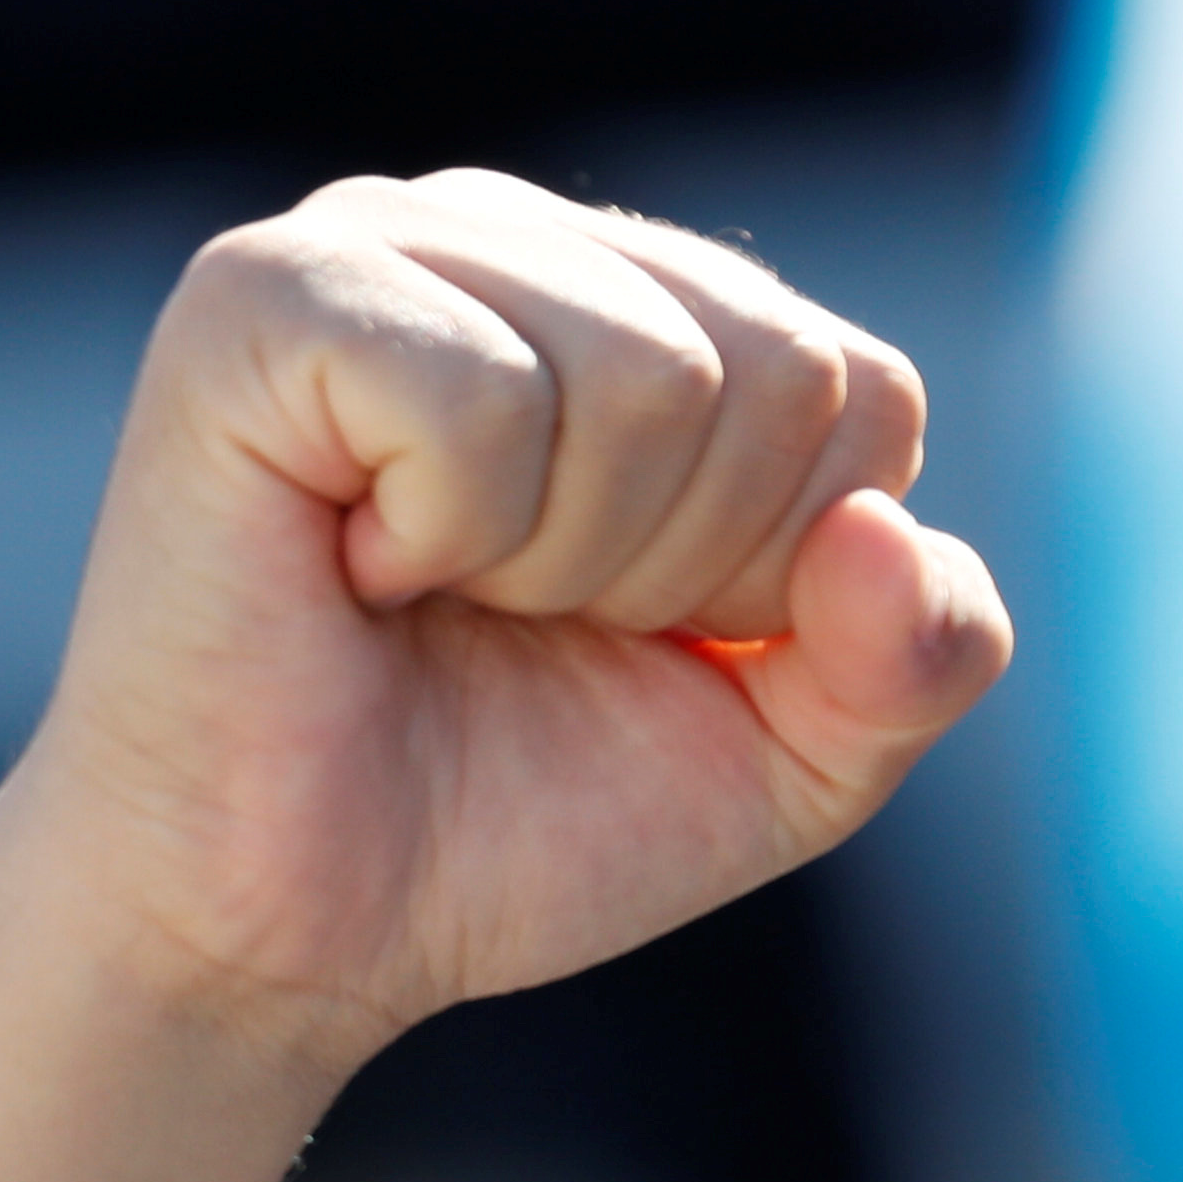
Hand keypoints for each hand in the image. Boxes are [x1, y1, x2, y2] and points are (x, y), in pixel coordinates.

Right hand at [10, 171, 1009, 1070]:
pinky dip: (446, 534)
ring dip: (557, 565)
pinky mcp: (263, 296)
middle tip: (512, 629)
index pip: (861, 394)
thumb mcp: (785, 761)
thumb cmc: (502, 823)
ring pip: (650, 377)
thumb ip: (919, 659)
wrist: (280, 940)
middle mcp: (515, 242)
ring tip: (430, 599)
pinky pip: (487, 396)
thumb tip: (891, 530)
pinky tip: (352, 568)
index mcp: (641, 309)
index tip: (621, 645)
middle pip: (776, 372)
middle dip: (676, 576)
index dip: (776, 583)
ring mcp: (384, 245)